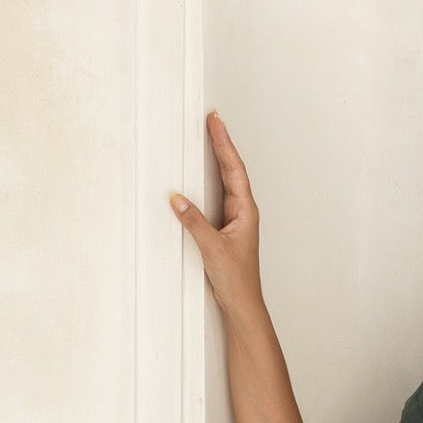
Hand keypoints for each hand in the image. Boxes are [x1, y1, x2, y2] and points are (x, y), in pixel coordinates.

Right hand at [169, 111, 263, 314]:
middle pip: (231, 169)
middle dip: (221, 143)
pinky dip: (210, 179)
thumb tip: (177, 199)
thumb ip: (194, 222)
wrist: (242, 303)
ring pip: (226, 181)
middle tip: (212, 119)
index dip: (224, 144)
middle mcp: (243, 211)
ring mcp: (235, 219)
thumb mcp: (212, 248)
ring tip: (209, 136)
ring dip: (217, 158)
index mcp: (246, 211)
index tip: (215, 122)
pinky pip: (217, 195)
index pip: (234, 169)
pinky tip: (202, 172)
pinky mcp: (225, 227)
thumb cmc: (236, 280)